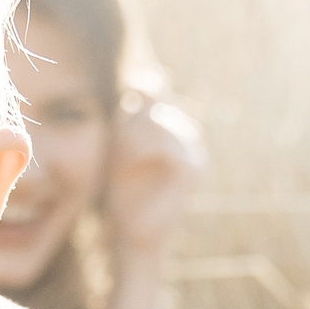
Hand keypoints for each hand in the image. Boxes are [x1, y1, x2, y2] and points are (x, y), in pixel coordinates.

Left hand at [103, 100, 204, 256]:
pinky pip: (168, 146)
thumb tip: (145, 77)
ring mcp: (194, 151)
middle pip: (154, 109)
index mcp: (171, 125)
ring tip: (120, 161)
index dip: (140, 89)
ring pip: (160, 125)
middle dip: (127, 127)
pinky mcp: (194, 169)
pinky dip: (144, 150)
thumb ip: (132, 115)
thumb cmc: (121, 190)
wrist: (129, 230)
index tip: (121, 102)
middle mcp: (187, 134)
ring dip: (132, 139)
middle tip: (114, 153)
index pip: (157, 90)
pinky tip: (131, 163)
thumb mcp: (120, 147)